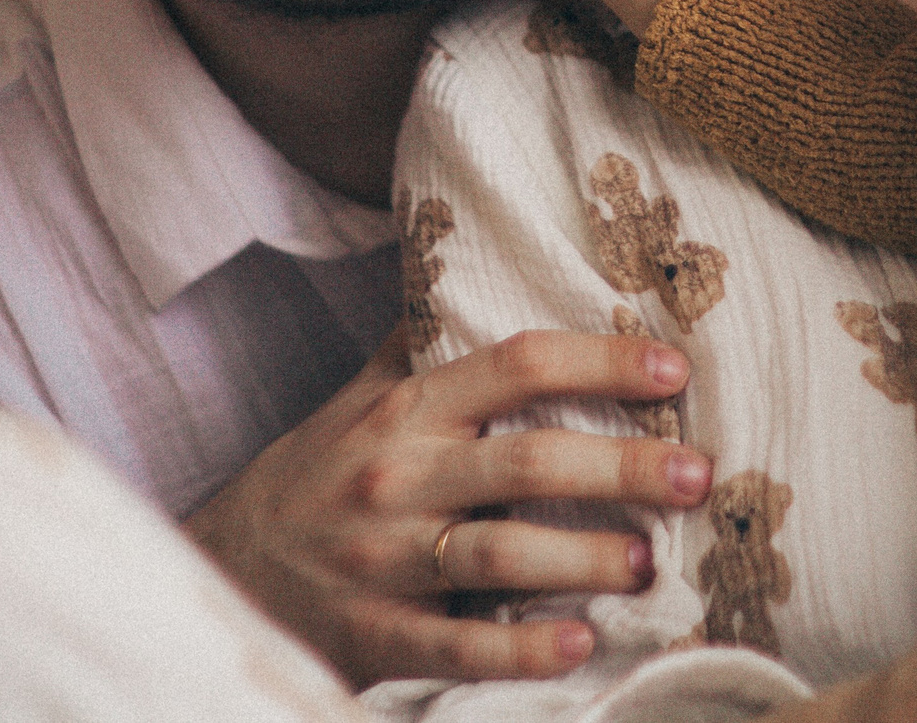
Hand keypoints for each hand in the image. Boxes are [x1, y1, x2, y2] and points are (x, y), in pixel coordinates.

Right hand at [183, 324, 712, 687]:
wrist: (220, 567)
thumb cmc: (317, 473)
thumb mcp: (361, 397)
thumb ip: (427, 345)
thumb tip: (490, 267)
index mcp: (408, 408)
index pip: (516, 364)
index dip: (600, 360)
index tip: (672, 366)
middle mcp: (400, 476)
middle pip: (525, 462)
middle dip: (621, 466)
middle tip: (696, 474)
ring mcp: (385, 559)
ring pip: (499, 556)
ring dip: (584, 559)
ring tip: (649, 562)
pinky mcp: (374, 635)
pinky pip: (455, 647)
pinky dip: (520, 649)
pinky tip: (582, 641)